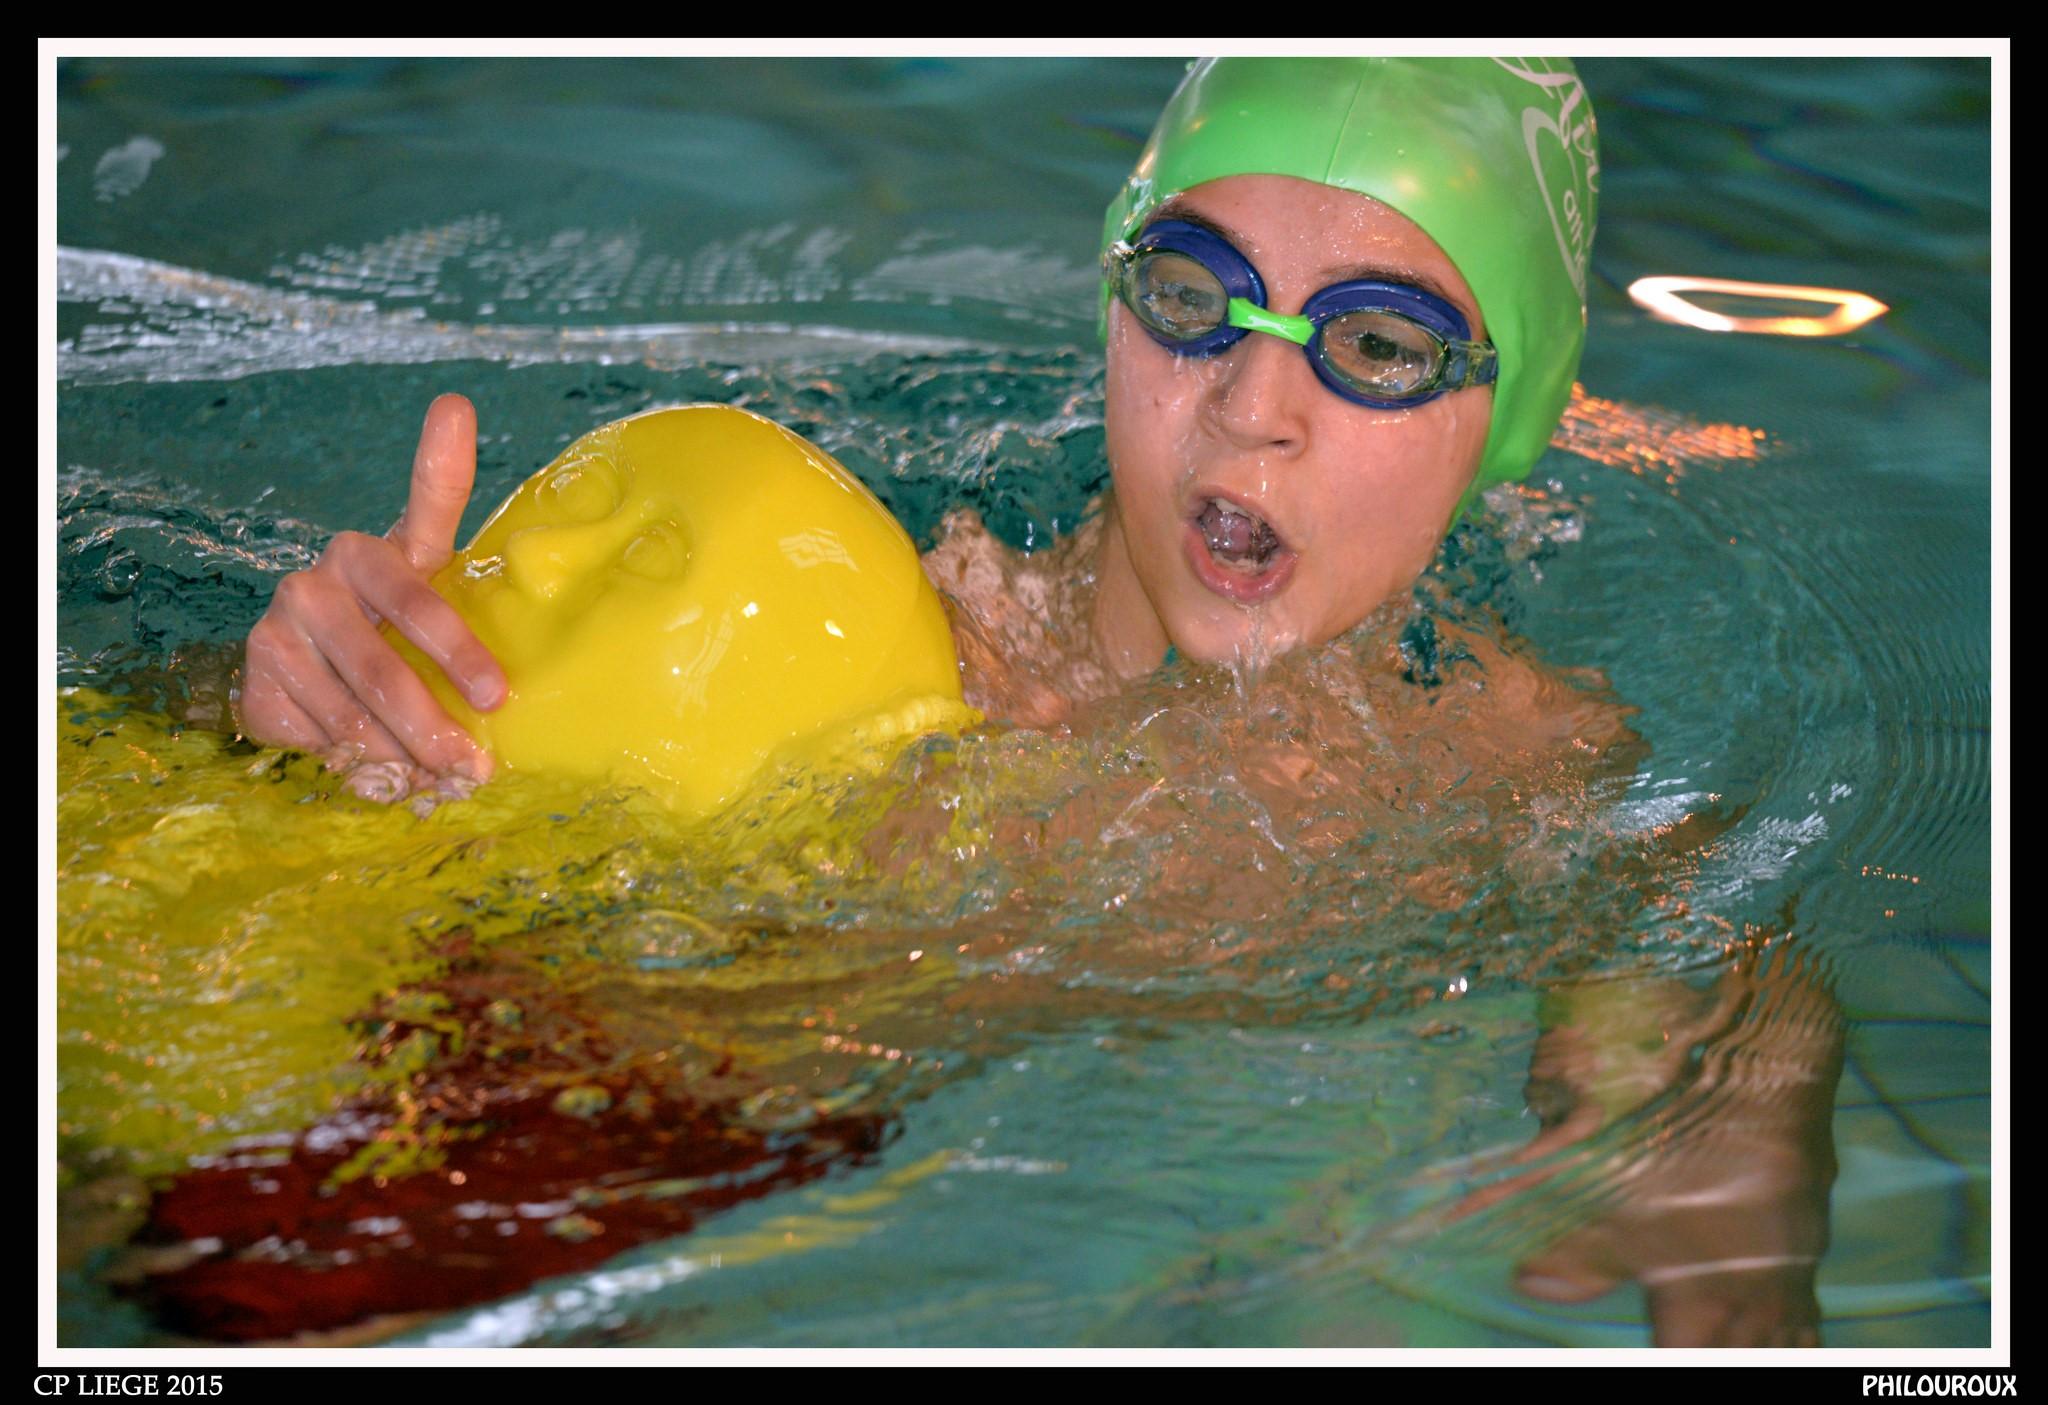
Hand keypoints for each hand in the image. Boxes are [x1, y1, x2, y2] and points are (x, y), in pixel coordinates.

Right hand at [239, 394, 505, 783]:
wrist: (305, 680)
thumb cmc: (398, 648)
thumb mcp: (444, 629)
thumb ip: (473, 615)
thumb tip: (503, 559)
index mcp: (397, 550)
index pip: (427, 499)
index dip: (441, 458)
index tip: (455, 411)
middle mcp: (336, 570)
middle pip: (388, 648)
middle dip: (435, 710)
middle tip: (477, 758)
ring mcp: (290, 613)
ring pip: (356, 700)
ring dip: (405, 751)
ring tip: (447, 780)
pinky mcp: (259, 661)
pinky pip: (322, 726)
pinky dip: (362, 761)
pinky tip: (389, 775)